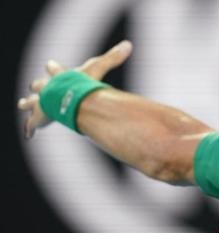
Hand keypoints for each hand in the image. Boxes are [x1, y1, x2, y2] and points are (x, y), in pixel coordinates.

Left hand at [17, 40, 133, 138]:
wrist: (66, 99)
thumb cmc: (81, 84)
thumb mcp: (98, 67)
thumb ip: (112, 58)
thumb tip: (129, 44)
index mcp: (59, 78)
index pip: (55, 70)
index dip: (54, 68)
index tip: (50, 64)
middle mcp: (48, 89)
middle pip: (40, 86)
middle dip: (38, 86)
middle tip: (34, 85)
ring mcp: (42, 104)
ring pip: (32, 104)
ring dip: (28, 104)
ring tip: (22, 104)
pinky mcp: (39, 118)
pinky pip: (33, 124)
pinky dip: (31, 128)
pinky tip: (29, 134)